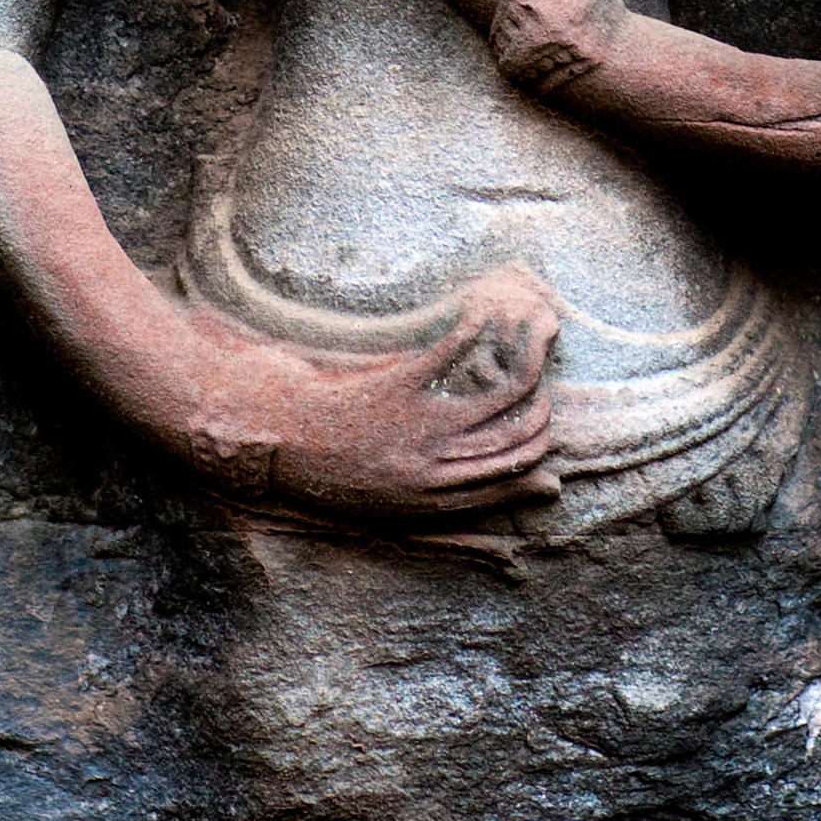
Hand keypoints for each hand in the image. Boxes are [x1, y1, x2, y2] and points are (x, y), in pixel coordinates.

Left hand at [184, 268, 561, 524]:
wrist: (272, 444)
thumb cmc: (329, 477)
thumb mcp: (388, 509)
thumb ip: (446, 509)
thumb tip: (475, 498)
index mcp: (434, 498)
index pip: (511, 474)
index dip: (539, 448)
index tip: (548, 423)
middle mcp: (436, 465)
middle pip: (516, 436)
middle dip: (544, 403)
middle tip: (547, 376)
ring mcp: (420, 424)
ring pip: (501, 394)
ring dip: (531, 356)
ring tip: (541, 329)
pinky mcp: (398, 386)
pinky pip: (453, 355)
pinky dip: (477, 329)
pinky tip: (484, 311)